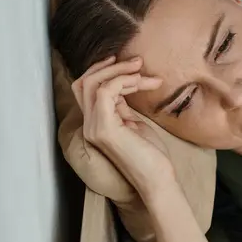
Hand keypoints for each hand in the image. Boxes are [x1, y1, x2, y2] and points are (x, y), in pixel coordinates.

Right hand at [71, 55, 175, 200]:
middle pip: (84, 83)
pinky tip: (141, 82)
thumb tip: (121, 85)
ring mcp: (94, 127)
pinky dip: (124, 81)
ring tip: (142, 70)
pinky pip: (106, 91)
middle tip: (136, 61)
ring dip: (119, 71)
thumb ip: (121, 107)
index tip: (127, 64)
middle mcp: (89, 126)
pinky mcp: (105, 128)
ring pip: (92, 83)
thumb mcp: (133, 124)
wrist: (157, 179)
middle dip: (109, 66)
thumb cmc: (150, 155)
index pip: (86, 90)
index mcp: (95, 125)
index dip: (102, 72)